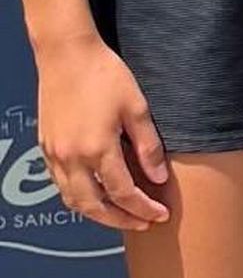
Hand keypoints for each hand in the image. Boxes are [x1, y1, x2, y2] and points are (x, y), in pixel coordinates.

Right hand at [35, 33, 168, 230]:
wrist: (67, 54)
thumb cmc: (105, 75)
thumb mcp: (137, 108)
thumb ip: (148, 146)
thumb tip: (159, 178)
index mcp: (98, 149)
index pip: (123, 193)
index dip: (144, 208)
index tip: (161, 215)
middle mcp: (72, 158)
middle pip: (94, 206)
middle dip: (120, 220)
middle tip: (144, 223)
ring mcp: (55, 154)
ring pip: (73, 200)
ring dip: (97, 213)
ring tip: (121, 215)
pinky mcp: (46, 148)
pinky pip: (61, 184)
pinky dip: (78, 197)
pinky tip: (95, 194)